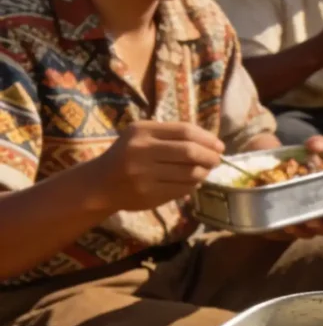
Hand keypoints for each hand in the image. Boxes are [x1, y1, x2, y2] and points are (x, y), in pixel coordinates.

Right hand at [88, 121, 223, 211]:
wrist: (100, 184)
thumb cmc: (127, 155)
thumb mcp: (142, 136)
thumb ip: (171, 134)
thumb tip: (212, 143)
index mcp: (142, 131)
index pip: (185, 131)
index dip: (208, 138)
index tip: (219, 146)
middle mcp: (142, 151)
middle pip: (190, 152)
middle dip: (210, 157)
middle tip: (217, 160)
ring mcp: (144, 174)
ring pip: (189, 173)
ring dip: (204, 172)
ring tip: (205, 171)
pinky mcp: (149, 194)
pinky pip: (183, 189)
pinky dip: (193, 185)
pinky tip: (193, 182)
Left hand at [261, 136, 322, 239]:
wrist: (250, 174)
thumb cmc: (280, 159)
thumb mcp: (298, 147)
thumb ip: (314, 144)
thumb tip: (318, 147)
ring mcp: (308, 217)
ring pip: (321, 228)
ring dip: (317, 226)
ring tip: (308, 221)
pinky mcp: (289, 227)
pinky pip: (297, 234)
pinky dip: (295, 230)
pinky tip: (288, 225)